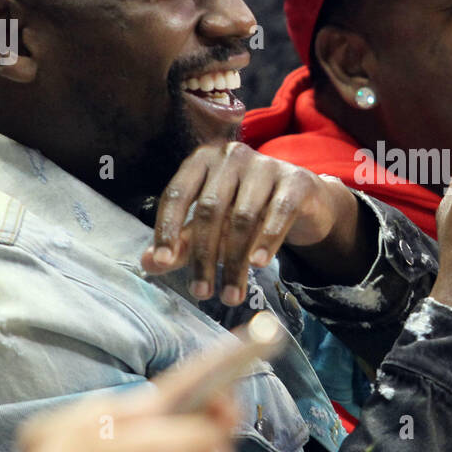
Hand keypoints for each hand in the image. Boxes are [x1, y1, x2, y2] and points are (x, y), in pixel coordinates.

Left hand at [140, 141, 362, 304]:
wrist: (302, 200)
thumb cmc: (247, 209)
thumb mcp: (211, 226)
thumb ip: (182, 242)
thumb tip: (149, 263)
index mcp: (202, 161)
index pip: (177, 194)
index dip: (167, 230)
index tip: (163, 263)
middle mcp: (231, 156)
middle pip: (210, 210)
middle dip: (203, 257)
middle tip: (201, 293)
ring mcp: (266, 165)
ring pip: (243, 218)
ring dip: (234, 262)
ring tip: (230, 296)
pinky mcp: (296, 181)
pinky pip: (278, 213)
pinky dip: (267, 241)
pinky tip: (259, 265)